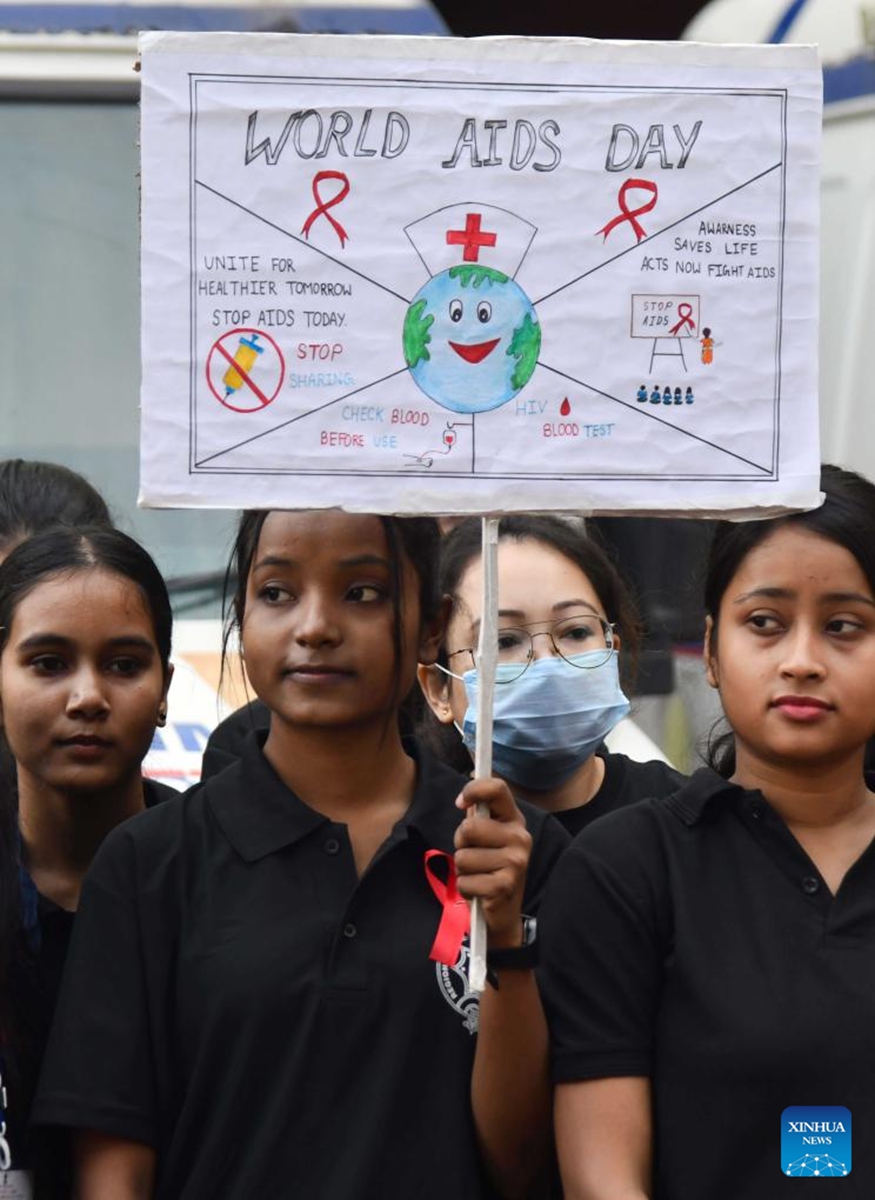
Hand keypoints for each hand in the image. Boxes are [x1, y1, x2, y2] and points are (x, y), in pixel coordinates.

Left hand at [454, 778, 531, 948]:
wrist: (504, 911)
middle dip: (461, 844)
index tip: (460, 803)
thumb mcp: (488, 838)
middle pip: (468, 827)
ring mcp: (515, 862)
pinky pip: (465, 881)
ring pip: (463, 856)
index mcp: (515, 820)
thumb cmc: (490, 868)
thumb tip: (465, 799)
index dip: (473, 789)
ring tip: (478, 875)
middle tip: (473, 855)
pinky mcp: (504, 885)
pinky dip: (466, 888)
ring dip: (463, 869)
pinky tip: (480, 891)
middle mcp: (520, 837)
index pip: (497, 789)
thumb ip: (478, 815)